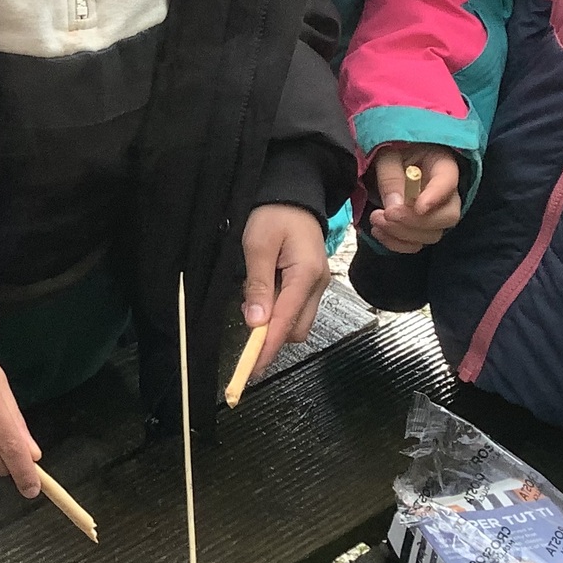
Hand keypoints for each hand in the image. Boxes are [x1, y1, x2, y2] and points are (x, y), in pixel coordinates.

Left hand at [241, 204, 330, 375]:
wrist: (293, 195)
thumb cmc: (274, 214)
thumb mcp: (258, 245)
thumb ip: (258, 285)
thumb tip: (255, 322)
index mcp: (306, 275)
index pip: (285, 321)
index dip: (267, 347)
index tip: (252, 367)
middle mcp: (318, 284)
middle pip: (296, 329)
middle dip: (271, 335)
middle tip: (245, 320)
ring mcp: (317, 285)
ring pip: (297, 321)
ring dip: (274, 322)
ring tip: (253, 299)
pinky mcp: (311, 283)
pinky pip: (296, 308)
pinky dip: (278, 310)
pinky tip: (263, 295)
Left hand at [368, 144, 461, 252]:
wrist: (391, 159)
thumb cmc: (392, 151)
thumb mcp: (387, 155)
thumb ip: (390, 176)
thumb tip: (394, 207)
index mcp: (443, 166)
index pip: (448, 183)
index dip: (436, 197)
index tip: (418, 206)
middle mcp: (447, 194)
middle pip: (447, 217)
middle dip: (415, 222)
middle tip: (387, 214)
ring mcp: (436, 214)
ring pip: (432, 235)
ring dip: (402, 234)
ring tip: (376, 220)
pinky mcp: (421, 228)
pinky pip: (416, 244)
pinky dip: (397, 244)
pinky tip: (379, 232)